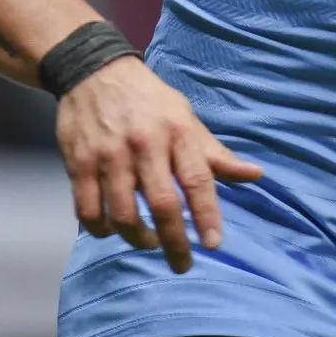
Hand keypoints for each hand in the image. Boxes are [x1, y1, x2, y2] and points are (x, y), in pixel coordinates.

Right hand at [55, 55, 264, 272]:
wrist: (95, 72)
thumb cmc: (150, 101)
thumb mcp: (187, 119)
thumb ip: (216, 154)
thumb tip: (256, 176)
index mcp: (177, 132)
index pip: (198, 180)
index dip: (207, 214)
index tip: (214, 243)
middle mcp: (144, 145)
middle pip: (162, 204)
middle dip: (175, 242)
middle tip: (182, 264)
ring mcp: (109, 156)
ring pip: (123, 214)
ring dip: (138, 239)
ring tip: (149, 242)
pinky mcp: (79, 164)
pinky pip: (88, 211)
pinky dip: (101, 229)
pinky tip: (112, 231)